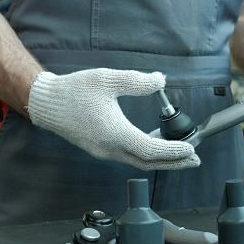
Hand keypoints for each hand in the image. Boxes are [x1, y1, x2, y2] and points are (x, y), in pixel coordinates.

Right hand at [27, 69, 199, 169]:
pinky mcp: (101, 149)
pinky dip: (147, 154)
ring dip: (162, 160)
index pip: (150, 149)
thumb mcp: (107, 79)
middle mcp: (109, 148)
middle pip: (148, 163)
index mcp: (113, 133)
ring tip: (182, 153)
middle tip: (195, 159)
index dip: (173, 151)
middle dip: (174, 162)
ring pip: (139, 162)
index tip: (191, 149)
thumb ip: (136, 81)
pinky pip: (130, 156)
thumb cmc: (74, 90)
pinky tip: (156, 143)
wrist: (47, 103)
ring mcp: (104, 152)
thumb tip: (161, 81)